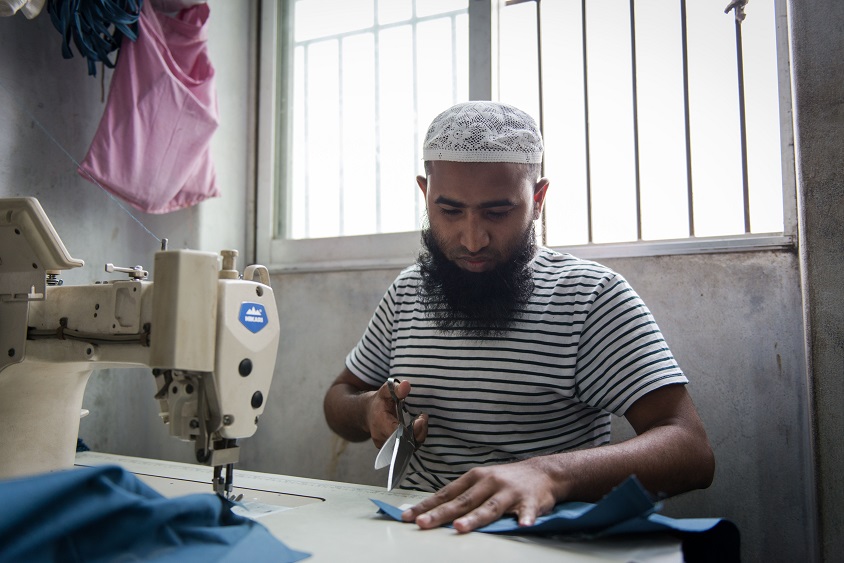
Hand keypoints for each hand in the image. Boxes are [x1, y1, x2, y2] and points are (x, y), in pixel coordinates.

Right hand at [367, 379, 427, 448]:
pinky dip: (414, 438)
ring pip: (407, 447)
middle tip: (423, 418)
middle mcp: (381, 438)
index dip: (413, 430)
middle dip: (418, 431)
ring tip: (421, 421)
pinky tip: (417, 428)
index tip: (422, 419)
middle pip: (405, 443)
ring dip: (417, 435)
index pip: (399, 433)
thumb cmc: (378, 402)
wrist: (367, 413)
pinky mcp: (391, 449)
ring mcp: (386, 446)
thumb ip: (395, 388)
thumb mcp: (385, 391)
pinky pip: (406, 447)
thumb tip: (406, 384)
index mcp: (380, 424)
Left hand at [401, 458, 559, 532]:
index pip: (446, 493)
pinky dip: (526, 518)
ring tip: (460, 528)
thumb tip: (432, 510)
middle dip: (441, 514)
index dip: (426, 505)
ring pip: (489, 507)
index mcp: (474, 478)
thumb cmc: (506, 480)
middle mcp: (489, 483)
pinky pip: (528, 511)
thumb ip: (461, 496)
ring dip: (474, 518)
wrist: (543, 472)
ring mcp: (509, 492)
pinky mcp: (531, 501)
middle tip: (423, 523)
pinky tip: (523, 525)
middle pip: (462, 501)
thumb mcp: (481, 482)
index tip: (408, 516)